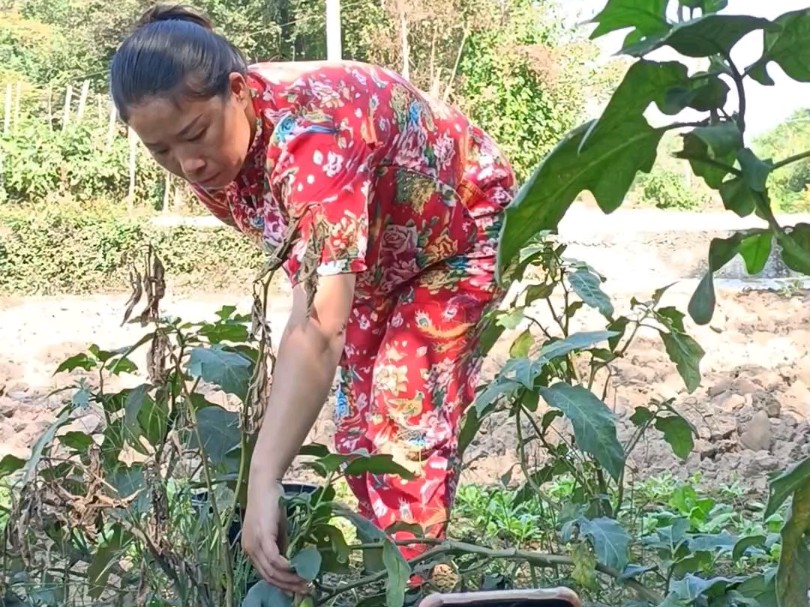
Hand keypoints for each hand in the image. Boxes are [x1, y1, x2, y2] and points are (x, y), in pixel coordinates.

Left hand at [242, 478, 307, 592]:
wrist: (265, 484)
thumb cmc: (271, 503)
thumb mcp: (276, 529)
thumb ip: (281, 545)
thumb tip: (290, 563)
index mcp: (251, 549)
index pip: (265, 574)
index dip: (282, 584)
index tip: (298, 588)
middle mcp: (249, 549)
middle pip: (268, 576)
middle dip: (288, 586)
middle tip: (306, 589)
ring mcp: (254, 543)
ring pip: (271, 570)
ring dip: (290, 579)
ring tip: (305, 581)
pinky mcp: (262, 536)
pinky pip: (274, 558)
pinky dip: (285, 567)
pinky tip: (296, 569)